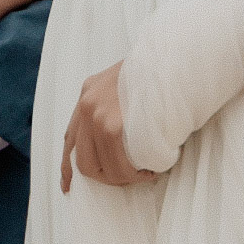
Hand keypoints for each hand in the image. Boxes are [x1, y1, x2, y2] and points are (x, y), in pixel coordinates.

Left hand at [61, 61, 155, 192]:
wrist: (175, 57)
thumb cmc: (159, 72)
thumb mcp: (126, 83)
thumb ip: (113, 106)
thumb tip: (114, 143)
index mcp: (89, 91)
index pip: (70, 138)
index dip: (68, 167)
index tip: (69, 186)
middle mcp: (87, 102)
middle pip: (82, 159)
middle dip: (104, 177)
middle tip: (128, 177)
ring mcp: (97, 113)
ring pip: (99, 166)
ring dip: (123, 177)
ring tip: (145, 173)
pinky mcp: (112, 124)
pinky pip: (117, 163)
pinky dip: (133, 174)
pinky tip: (149, 170)